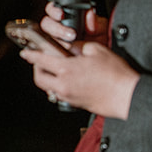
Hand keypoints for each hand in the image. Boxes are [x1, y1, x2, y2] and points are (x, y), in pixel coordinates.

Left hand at [21, 5, 138, 118]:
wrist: (126, 96)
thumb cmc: (115, 74)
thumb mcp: (96, 50)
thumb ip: (79, 47)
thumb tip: (71, 47)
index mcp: (67, 69)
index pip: (41, 60)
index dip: (31, 55)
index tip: (25, 52)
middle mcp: (64, 85)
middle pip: (39, 78)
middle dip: (36, 69)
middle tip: (40, 61)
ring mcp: (69, 96)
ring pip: (49, 88)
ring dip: (49, 78)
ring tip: (56, 70)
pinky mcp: (76, 104)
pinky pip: (60, 94)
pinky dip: (59, 86)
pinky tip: (69, 80)